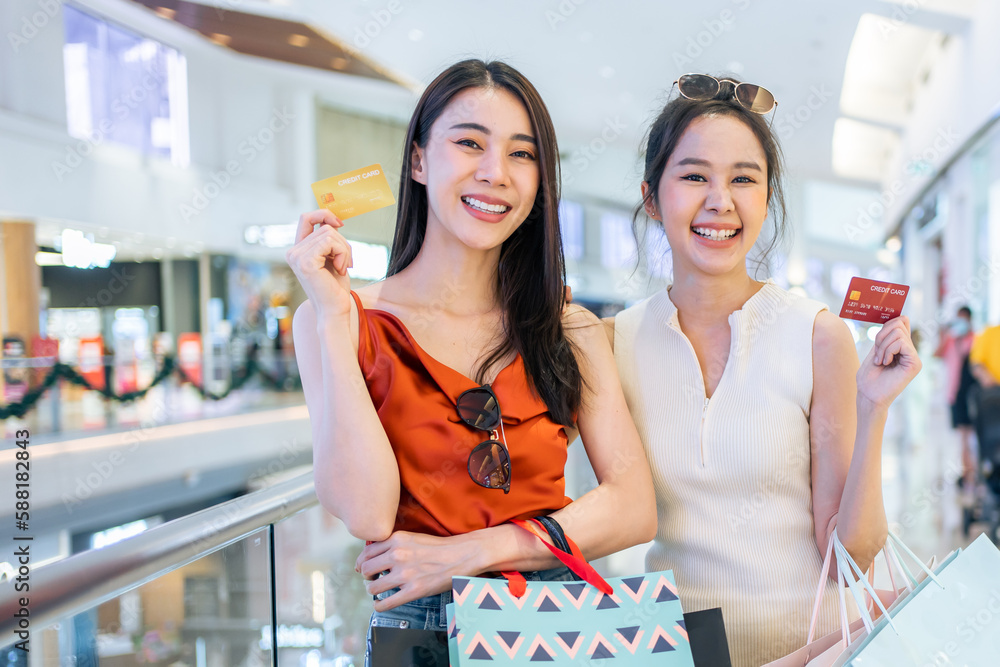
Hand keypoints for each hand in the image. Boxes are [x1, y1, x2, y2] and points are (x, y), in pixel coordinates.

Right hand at [285, 209, 353, 318]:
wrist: (335, 310)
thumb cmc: (335, 288)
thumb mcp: (333, 257)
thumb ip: (329, 240)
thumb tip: (334, 219)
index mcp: (298, 250)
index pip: (306, 218)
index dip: (323, 214)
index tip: (340, 223)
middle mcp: (293, 252)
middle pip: (324, 227)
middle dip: (343, 243)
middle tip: (347, 263)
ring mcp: (297, 256)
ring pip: (329, 233)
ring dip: (344, 250)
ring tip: (343, 268)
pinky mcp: (305, 261)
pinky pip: (330, 242)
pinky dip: (342, 253)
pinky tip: (340, 269)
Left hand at [356, 531, 480, 610]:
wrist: (463, 554)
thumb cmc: (440, 547)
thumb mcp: (413, 537)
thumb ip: (395, 544)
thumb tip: (376, 556)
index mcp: (397, 539)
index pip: (367, 552)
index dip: (361, 562)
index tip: (362, 568)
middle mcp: (398, 555)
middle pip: (366, 569)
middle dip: (366, 576)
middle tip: (371, 579)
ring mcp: (405, 574)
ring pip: (373, 587)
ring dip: (372, 591)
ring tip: (378, 591)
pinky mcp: (413, 591)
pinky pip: (385, 603)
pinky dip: (378, 606)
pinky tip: (380, 604)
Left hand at [856, 316, 921, 410]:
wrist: (868, 395)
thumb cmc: (869, 376)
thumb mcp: (876, 350)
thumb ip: (888, 336)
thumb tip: (903, 317)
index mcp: (902, 346)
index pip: (901, 321)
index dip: (887, 324)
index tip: (877, 341)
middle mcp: (910, 351)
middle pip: (899, 323)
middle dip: (881, 336)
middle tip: (877, 354)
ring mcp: (914, 357)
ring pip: (898, 332)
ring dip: (882, 346)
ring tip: (880, 361)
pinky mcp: (915, 363)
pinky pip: (901, 343)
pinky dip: (887, 351)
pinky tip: (885, 363)